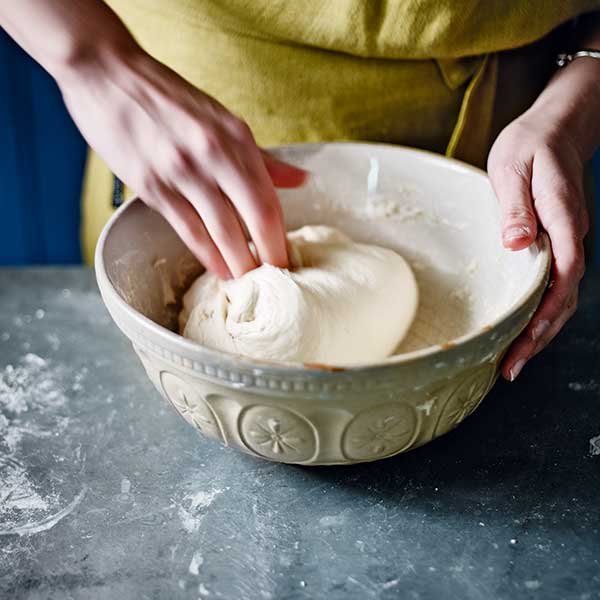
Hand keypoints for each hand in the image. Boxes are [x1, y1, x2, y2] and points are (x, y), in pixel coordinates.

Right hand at [58, 48, 306, 278]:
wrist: (107, 73)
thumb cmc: (168, 99)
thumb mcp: (221, 120)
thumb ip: (261, 157)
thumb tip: (300, 179)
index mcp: (236, 137)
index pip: (270, 199)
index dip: (282, 236)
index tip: (289, 261)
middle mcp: (214, 154)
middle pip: (254, 218)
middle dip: (269, 257)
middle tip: (277, 282)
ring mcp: (182, 170)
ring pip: (222, 230)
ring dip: (239, 263)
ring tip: (249, 283)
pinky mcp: (152, 185)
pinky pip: (187, 229)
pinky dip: (207, 254)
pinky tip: (219, 269)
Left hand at [488, 108, 588, 380]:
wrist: (555, 130)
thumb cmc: (529, 146)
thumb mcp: (512, 168)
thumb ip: (515, 207)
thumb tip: (516, 243)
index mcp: (561, 216)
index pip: (564, 272)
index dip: (545, 311)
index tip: (522, 340)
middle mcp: (571, 235)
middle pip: (563, 297)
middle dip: (538, 336)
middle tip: (509, 368)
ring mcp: (568, 242)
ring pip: (561, 297)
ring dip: (540, 332)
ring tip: (513, 362)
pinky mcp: (558, 245)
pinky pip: (554, 287)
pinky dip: (540, 314)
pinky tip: (522, 331)